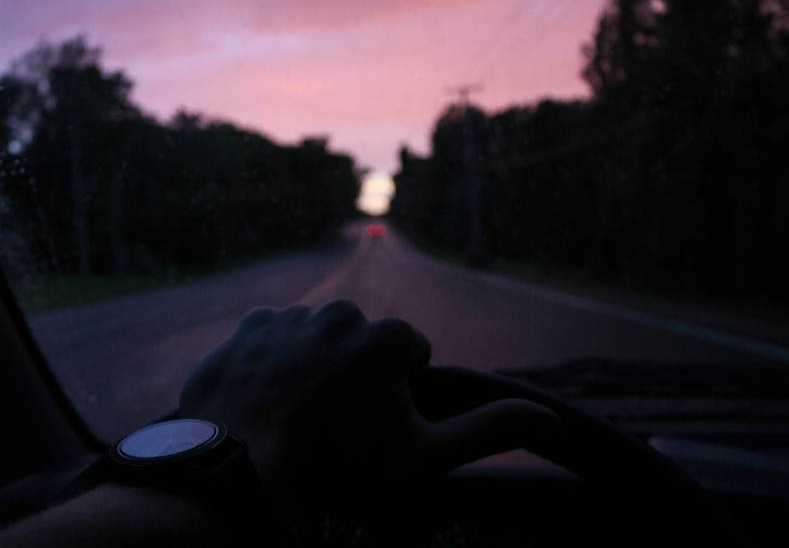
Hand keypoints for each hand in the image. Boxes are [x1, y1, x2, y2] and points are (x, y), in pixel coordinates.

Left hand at [178, 299, 560, 516]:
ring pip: (317, 340)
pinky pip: (272, 340)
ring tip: (297, 416)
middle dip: (356, 374)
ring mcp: (288, 318)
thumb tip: (549, 417)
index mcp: (385, 338)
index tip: (372, 426)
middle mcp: (338, 314)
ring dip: (314, 367)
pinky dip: (273, 364)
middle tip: (334, 426)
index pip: (408, 355)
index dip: (397, 393)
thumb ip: (487, 430)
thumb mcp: (422, 458)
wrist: (239, 474)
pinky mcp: (245, 330)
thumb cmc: (336, 470)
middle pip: (361, 344)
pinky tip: (266, 402)